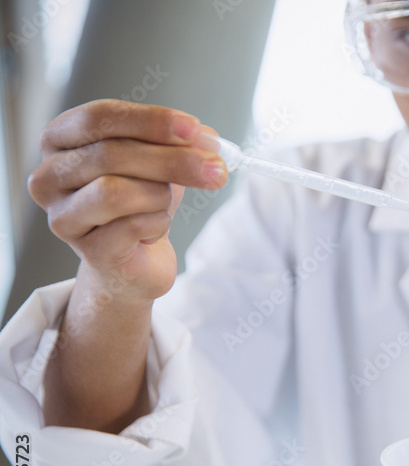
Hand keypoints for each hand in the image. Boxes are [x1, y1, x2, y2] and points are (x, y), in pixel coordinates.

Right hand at [27, 99, 227, 305]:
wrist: (136, 261)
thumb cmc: (141, 203)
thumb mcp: (160, 162)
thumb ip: (179, 142)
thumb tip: (206, 137)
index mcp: (59, 140)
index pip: (100, 118)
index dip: (149, 121)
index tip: (193, 129)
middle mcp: (49, 176)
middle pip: (111, 154)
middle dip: (173, 160)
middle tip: (216, 169)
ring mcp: (61, 216)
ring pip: (116, 192)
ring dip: (159, 196)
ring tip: (164, 205)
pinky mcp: (88, 250)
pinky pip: (133, 226)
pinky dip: (159, 224)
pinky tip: (155, 229)